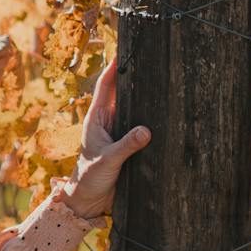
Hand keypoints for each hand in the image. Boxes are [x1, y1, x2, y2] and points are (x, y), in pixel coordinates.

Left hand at [52, 55, 149, 219]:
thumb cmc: (89, 177)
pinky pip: (138, 128)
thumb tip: (146, 131)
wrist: (88, 200)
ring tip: (159, 80)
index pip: (104, 87)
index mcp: (96, 119)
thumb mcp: (108, 160)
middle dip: (132, 78)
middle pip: (120, 94)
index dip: (113, 69)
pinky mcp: (126, 145)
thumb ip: (126, 145)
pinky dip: (148, 119)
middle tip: (148, 59)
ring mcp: (117, 133)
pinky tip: (162, 113)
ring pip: (131, 110)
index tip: (122, 51)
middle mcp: (106, 122)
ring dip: (142, 98)